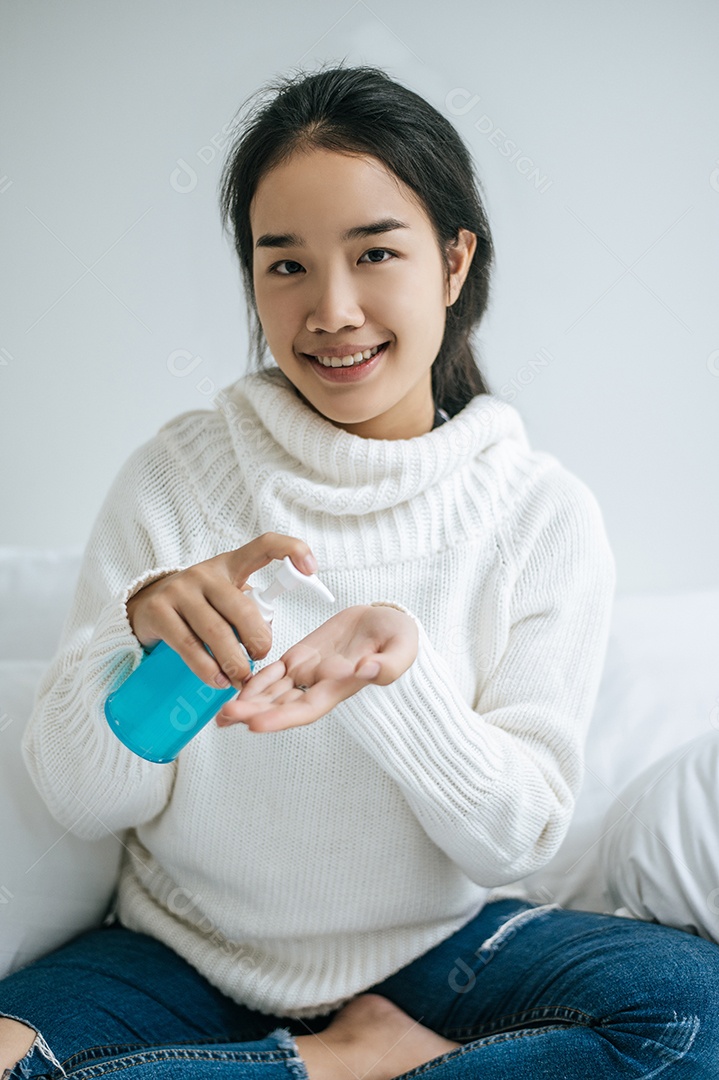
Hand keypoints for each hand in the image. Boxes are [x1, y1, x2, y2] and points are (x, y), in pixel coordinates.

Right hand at [125, 533, 318, 691]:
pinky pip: (188, 645)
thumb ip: (249, 611)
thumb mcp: (225, 599)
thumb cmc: (199, 606)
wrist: (145, 607)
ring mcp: (179, 590)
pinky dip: (207, 668)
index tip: (312, 568)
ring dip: (234, 661)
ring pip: (216, 631)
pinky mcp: (158, 612)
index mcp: (230, 565)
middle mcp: (205, 573)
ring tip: (241, 677)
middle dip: (258, 639)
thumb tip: (265, 639)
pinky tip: (218, 679)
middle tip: (261, 657)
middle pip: (242, 606)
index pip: (264, 546)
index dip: (291, 550)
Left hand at [215, 604, 418, 732]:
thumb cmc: (398, 636)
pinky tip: (235, 686)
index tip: (255, 723)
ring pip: (273, 692)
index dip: (281, 718)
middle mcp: (320, 685)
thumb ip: (388, 664)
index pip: (306, 708)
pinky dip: (255, 680)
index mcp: (341, 686)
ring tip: (221, 712)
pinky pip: (273, 672)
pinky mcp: (301, 656)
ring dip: (248, 702)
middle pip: (282, 706)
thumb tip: (366, 671)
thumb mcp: (402, 648)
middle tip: (225, 716)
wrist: (387, 621)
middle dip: (254, 713)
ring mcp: (308, 672)